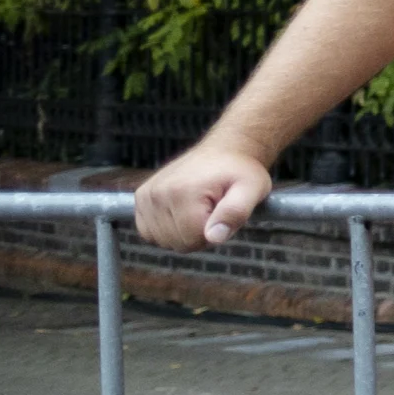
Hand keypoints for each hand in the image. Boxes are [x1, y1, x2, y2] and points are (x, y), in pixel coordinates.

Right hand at [136, 140, 273, 249]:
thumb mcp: (252, 189)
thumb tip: (214, 237)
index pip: (193, 241)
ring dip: (184, 232)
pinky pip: (148, 232)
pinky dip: (167, 230)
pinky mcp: (142, 197)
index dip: (214, 234)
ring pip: (163, 240)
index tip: (222, 212)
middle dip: (200, 235)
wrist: (225, 151)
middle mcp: (158, 193)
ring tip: (200, 209)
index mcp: (182, 193)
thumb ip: (235, 213)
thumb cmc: (240, 172)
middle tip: (213, 210)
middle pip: (177, 243)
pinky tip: (183, 213)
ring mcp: (146, 195)